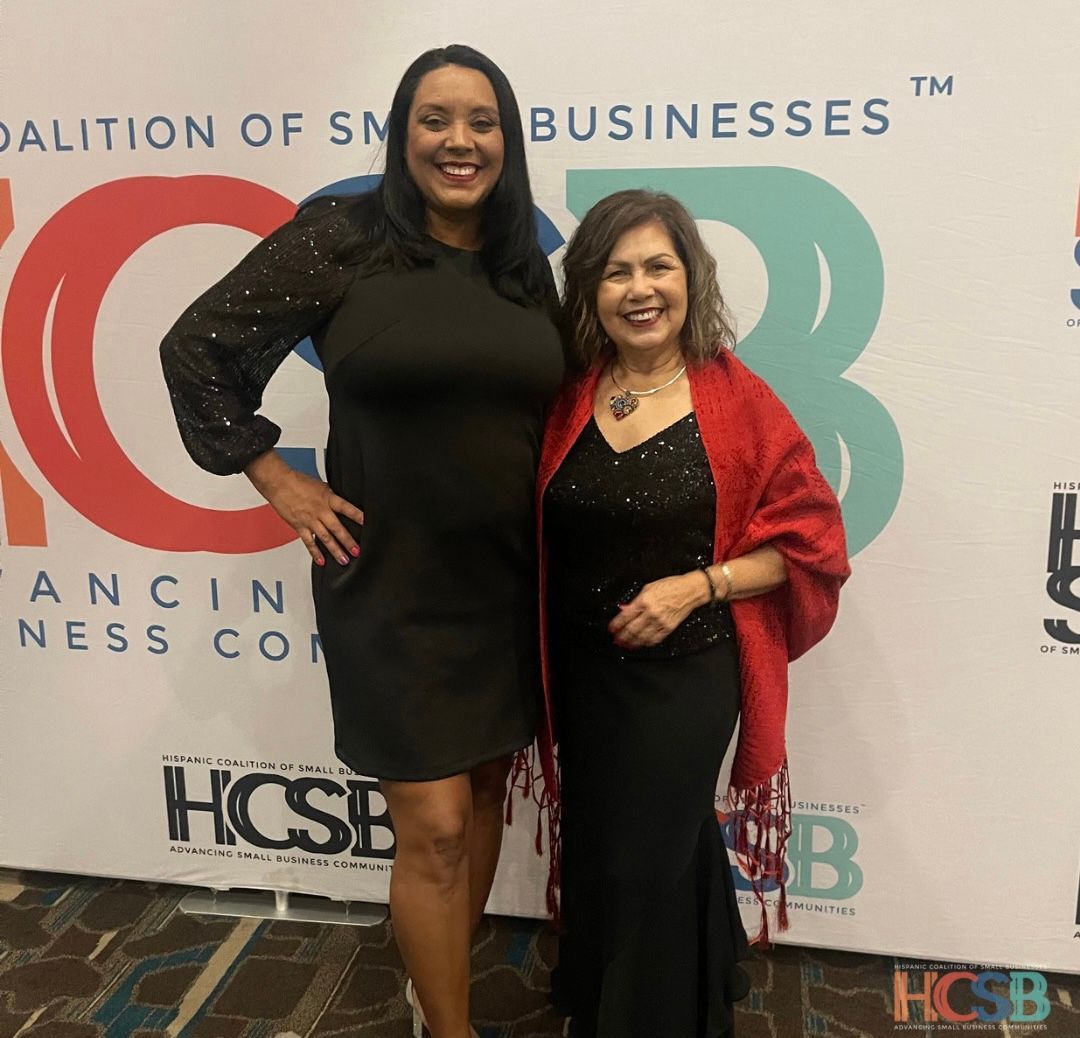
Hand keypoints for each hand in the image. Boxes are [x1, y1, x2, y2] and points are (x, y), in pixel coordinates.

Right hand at [245, 451, 363, 565]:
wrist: (278, 483)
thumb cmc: (297, 482)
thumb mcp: (320, 486)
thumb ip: (331, 497)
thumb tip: (340, 504)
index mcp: (327, 499)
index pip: (346, 507)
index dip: (356, 515)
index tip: (366, 523)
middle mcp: (320, 511)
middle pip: (337, 528)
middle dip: (348, 541)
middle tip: (357, 551)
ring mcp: (309, 520)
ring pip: (325, 538)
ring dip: (335, 550)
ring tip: (344, 560)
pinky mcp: (299, 526)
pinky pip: (308, 542)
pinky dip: (315, 553)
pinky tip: (322, 560)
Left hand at [607, 572, 707, 648]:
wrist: (689, 591)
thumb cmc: (671, 586)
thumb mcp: (649, 588)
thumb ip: (636, 601)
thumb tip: (625, 610)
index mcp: (644, 601)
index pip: (625, 616)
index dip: (616, 624)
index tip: (612, 629)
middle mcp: (651, 612)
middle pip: (632, 629)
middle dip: (622, 636)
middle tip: (616, 640)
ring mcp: (660, 621)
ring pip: (642, 637)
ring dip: (632, 643)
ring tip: (626, 645)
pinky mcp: (668, 628)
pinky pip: (655, 639)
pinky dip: (646, 643)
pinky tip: (641, 643)